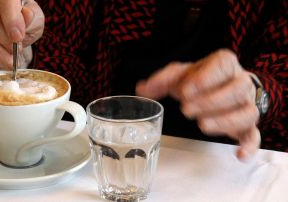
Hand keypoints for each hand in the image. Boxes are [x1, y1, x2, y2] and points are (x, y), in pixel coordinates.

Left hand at [136, 49, 259, 159]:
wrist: (224, 83)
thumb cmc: (201, 78)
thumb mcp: (181, 74)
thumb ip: (162, 80)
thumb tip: (141, 89)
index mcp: (224, 64)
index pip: (222, 64)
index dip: (206, 77)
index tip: (185, 90)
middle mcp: (239, 83)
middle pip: (236, 89)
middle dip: (211, 100)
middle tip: (186, 109)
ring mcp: (246, 105)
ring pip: (247, 112)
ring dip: (226, 121)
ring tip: (202, 125)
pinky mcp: (247, 125)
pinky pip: (255, 135)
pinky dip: (250, 145)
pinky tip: (238, 154)